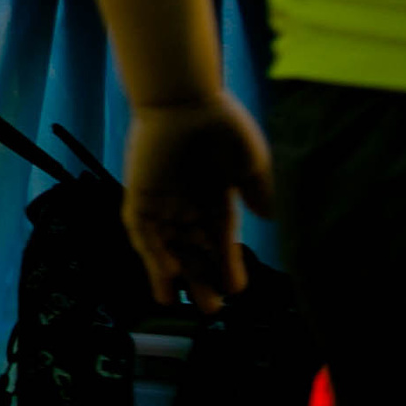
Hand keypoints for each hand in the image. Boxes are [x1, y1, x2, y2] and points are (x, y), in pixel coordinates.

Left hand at [121, 93, 272, 311]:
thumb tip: (267, 218)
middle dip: (201, 278)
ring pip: (165, 246)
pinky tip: (166, 271)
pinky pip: (141, 229)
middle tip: (212, 308)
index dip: (227, 266)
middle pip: (191, 250)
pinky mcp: (138, 191)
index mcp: (213, 197)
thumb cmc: (219, 124)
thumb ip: (257, 190)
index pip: (219, 241)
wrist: (184, 96)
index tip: (237, 289)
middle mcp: (186, 203)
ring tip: (184, 302)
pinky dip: (151, 251)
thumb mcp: (249, 162)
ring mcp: (161, 198)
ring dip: (173, 273)